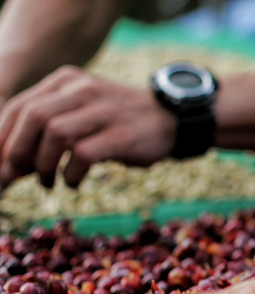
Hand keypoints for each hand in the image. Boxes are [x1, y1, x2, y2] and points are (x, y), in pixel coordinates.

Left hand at [0, 65, 175, 188]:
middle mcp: (82, 89)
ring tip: (46, 182)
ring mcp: (104, 110)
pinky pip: (84, 153)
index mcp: (65, 81)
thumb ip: (49, 128)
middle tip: (14, 176)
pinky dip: (71, 173)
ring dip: (43, 164)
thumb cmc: (119, 123)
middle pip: (33, 117)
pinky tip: (73, 183)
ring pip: (55, 133)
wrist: (170, 120)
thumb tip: (12, 163)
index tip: (0, 163)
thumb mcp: (82, 113)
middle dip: (17, 151)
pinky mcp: (122, 134)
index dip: (2, 137)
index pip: (20, 106)